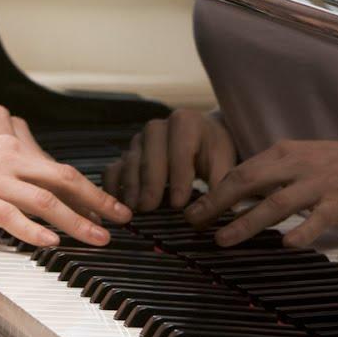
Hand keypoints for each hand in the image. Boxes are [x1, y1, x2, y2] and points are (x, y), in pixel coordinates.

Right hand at [0, 128, 130, 246]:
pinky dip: (34, 230)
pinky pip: (11, 216)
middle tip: (122, 217)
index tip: (109, 203)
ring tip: (98, 237)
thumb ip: (5, 171)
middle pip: (63, 180)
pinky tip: (51, 242)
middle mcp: (7, 160)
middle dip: (97, 200)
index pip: (58, 169)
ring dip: (77, 220)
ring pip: (45, 200)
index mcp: (10, 149)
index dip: (88, 187)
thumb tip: (26, 193)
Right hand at [101, 109, 237, 211]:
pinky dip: (113, 186)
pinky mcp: (128, 154)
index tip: (179, 204)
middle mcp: (158, 127)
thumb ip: (221, 186)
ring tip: (133, 209)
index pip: (180, 151)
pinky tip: (117, 204)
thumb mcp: (224, 164)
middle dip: (150, 183)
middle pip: (151, 155)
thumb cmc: (214, 152)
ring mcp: (139, 140)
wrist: (203, 137)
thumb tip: (213, 213)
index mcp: (185, 123)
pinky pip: (114, 167)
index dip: (179, 179)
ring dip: (130, 186)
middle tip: (149, 208)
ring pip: (131, 161)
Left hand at [182, 138, 337, 247]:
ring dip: (245, 222)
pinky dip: (301, 232)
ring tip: (222, 240)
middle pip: (248, 182)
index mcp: (284, 153)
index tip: (190, 209)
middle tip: (192, 224)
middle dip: (217, 203)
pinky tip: (285, 245)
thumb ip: (271, 176)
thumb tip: (233, 194)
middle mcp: (297, 165)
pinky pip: (318, 220)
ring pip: (276, 203)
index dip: (212, 190)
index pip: (239, 170)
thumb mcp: (301, 160)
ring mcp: (320, 185)